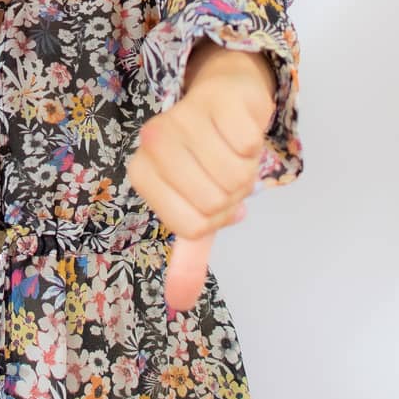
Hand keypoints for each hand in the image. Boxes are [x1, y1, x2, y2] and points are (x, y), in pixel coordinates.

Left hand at [124, 44, 274, 311]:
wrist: (223, 94)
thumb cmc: (205, 154)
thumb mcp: (195, 205)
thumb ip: (188, 255)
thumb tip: (179, 303)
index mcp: (144, 171)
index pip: (189, 227)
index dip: (213, 218)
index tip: (210, 196)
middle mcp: (155, 141)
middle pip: (214, 203)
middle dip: (232, 195)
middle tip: (224, 172)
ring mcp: (184, 116)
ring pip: (234, 176)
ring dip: (246, 170)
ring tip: (231, 152)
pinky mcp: (218, 98)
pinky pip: (248, 143)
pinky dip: (254, 144)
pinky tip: (239, 130)